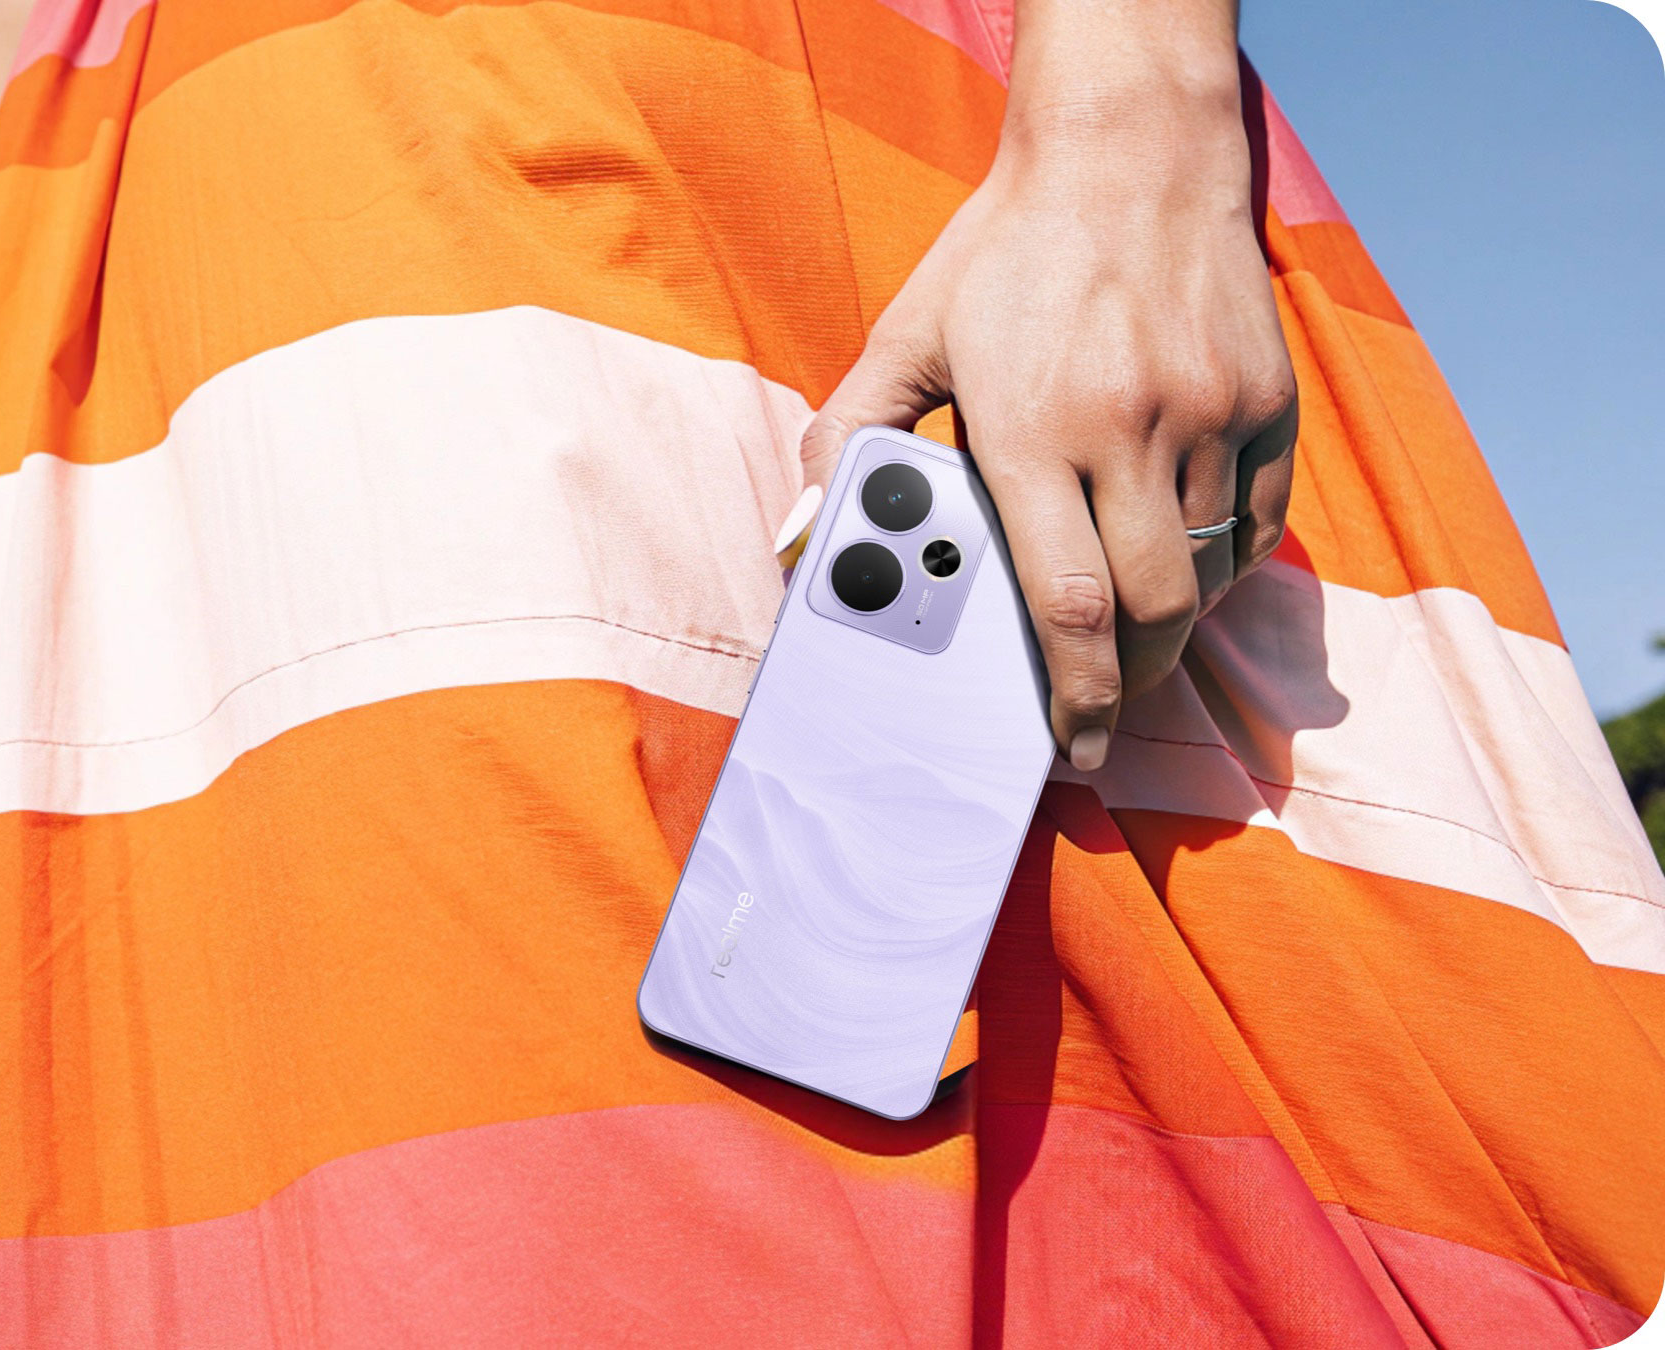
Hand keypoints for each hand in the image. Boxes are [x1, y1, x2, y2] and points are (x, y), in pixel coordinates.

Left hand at [802, 71, 1297, 770]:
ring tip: (1137, 637)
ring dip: (1173, 626)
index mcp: (1034, 427)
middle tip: (1105, 709)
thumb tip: (801, 529)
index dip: (1073, 693)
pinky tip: (1185, 563)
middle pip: (1154, 612)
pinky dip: (1223, 563)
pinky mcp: (1268, 397)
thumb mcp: (909, 334)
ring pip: (1208, 574)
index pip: (1066, 603)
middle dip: (1132, 684)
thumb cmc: (1006, 253)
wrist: (1129, 150)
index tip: (1069, 740)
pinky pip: (1257, 522)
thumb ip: (849, 434)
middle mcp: (1131, 428)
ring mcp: (1210, 413)